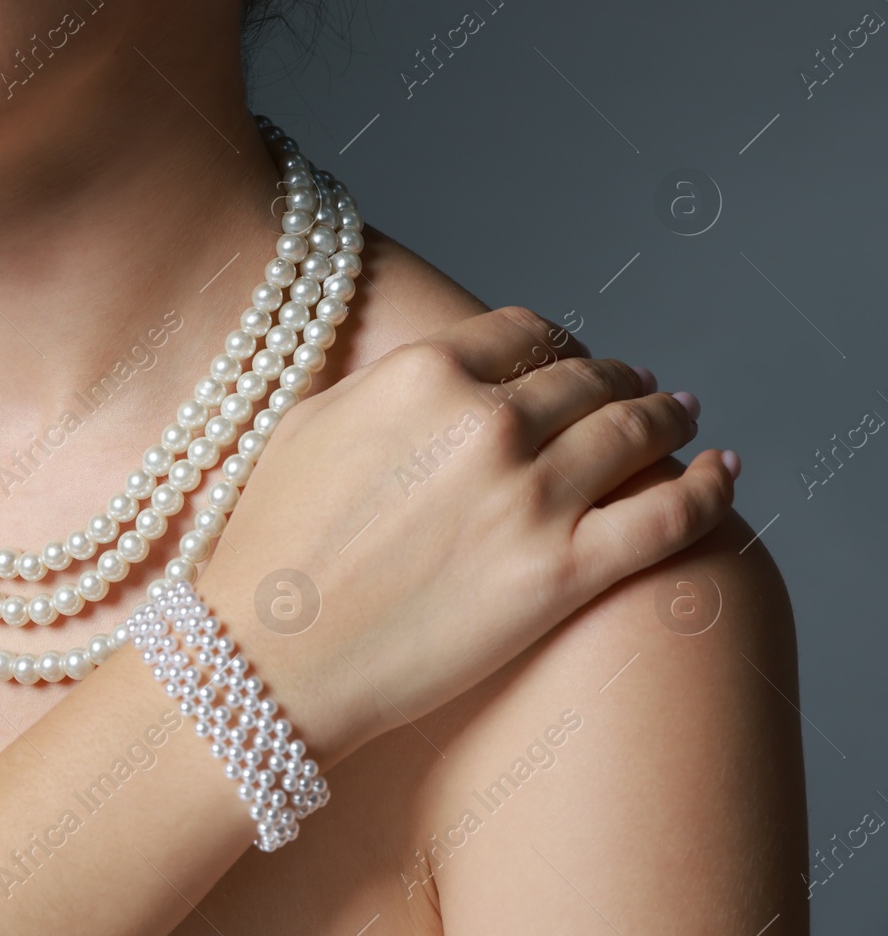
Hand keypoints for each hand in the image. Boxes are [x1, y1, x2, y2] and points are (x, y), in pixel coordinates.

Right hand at [200, 305, 735, 766]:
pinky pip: (670, 517)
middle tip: (639, 388)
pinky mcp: (563, 574)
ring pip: (636, 434)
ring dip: (668, 418)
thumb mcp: (308, 427)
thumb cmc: (269, 548)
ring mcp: (532, 498)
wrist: (266, 658)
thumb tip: (434, 376)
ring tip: (682, 420)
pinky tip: (724, 473)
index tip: (567, 360)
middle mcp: (487, 423)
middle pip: (587, 378)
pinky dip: (709, 489)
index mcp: (422, 374)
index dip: (557, 344)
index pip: (524, 333)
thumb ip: (383, 388)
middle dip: (619, 378)